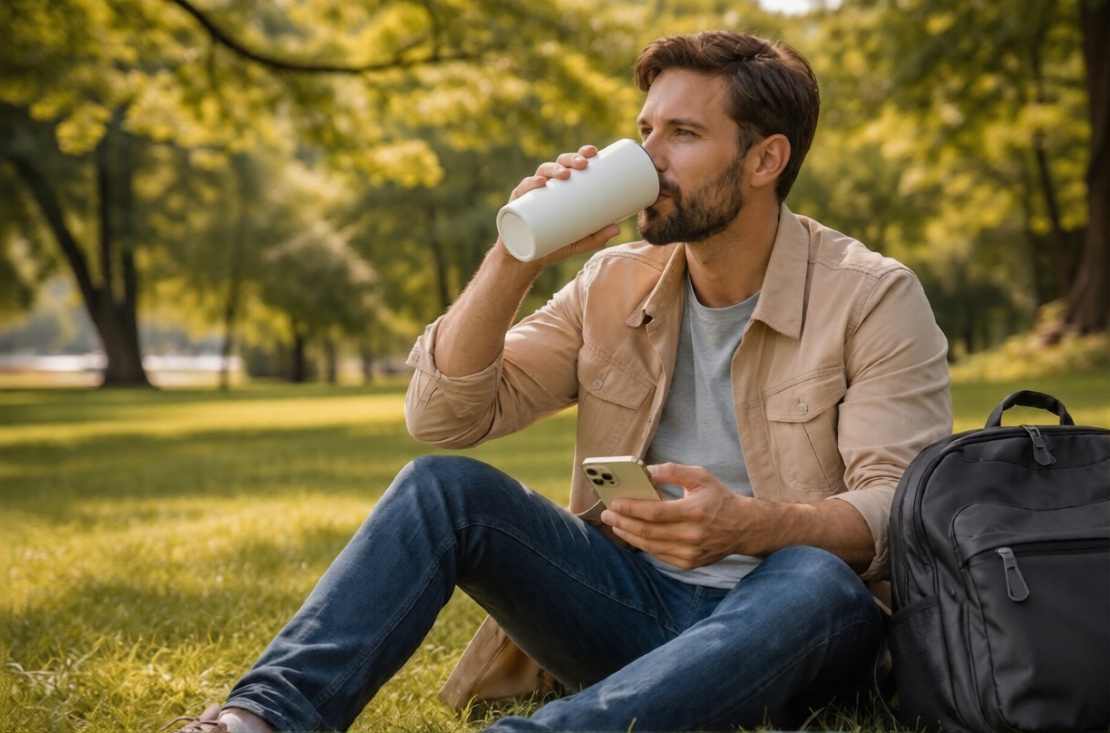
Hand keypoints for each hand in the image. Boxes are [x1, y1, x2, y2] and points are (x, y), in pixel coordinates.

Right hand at [497, 145, 620, 268]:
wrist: (525, 260)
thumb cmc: (553, 245)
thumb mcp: (578, 242)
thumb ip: (596, 236)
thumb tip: (617, 229)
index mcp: (561, 188)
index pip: (571, 165)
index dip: (581, 153)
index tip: (594, 151)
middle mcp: (546, 186)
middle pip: (558, 164)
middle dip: (571, 159)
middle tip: (583, 164)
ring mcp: (530, 194)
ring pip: (541, 173)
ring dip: (553, 168)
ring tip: (564, 174)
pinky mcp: (516, 206)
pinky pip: (521, 191)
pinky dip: (529, 184)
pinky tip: (539, 183)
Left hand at [600, 462, 769, 568]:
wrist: (743, 527)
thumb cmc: (718, 498)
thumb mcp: (699, 476)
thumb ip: (671, 471)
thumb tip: (645, 471)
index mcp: (694, 511)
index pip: (655, 512)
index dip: (632, 508)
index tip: (614, 502)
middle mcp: (692, 535)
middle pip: (648, 531)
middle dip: (623, 522)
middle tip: (607, 514)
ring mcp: (690, 553)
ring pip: (650, 546)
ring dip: (628, 534)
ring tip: (615, 523)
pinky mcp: (689, 563)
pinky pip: (659, 554)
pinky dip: (643, 544)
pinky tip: (632, 534)